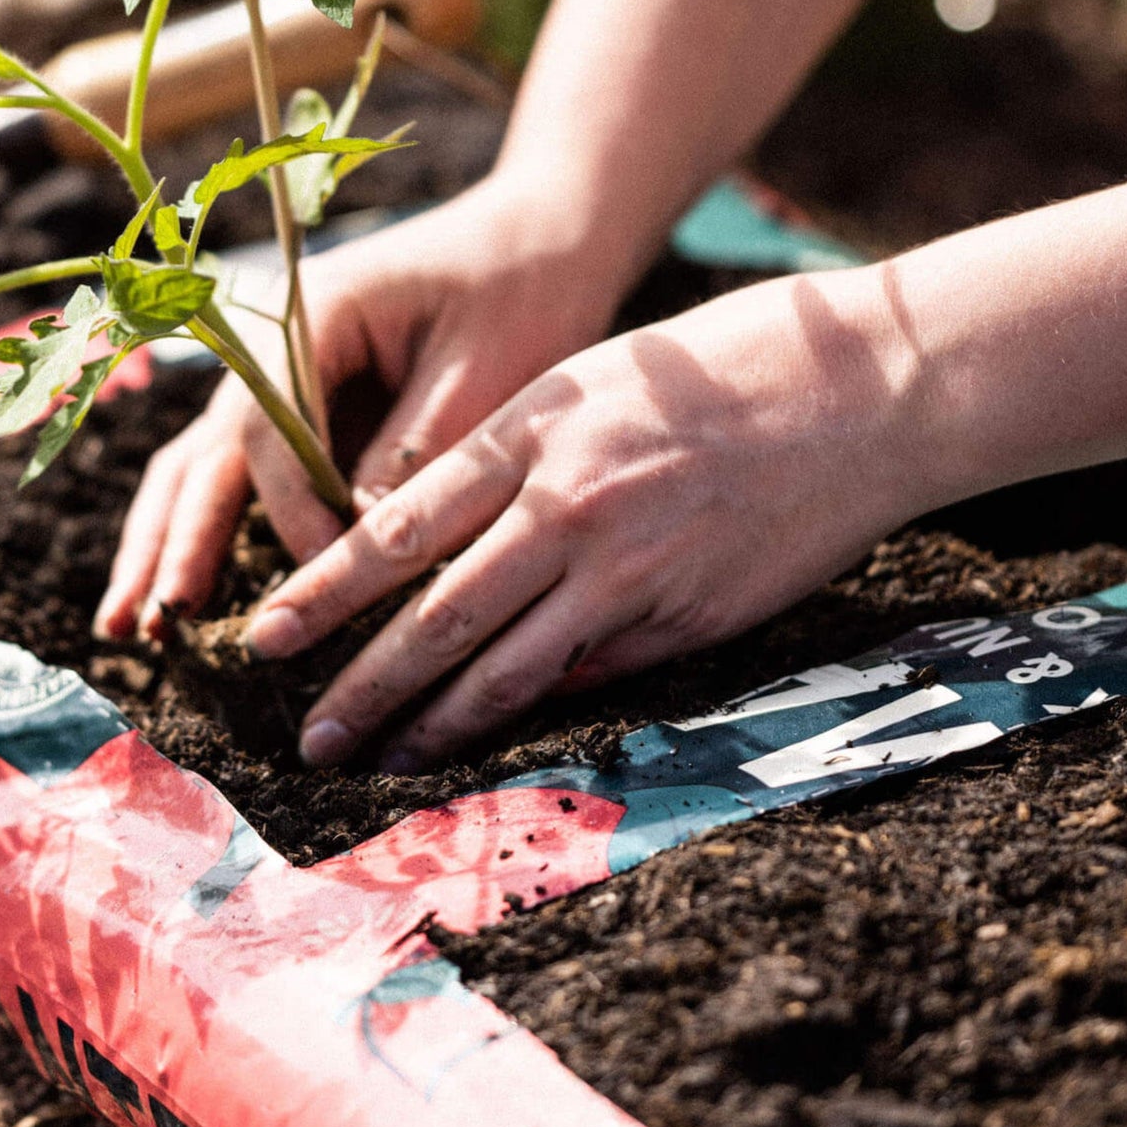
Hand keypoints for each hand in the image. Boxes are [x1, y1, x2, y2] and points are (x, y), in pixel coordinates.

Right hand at [94, 176, 627, 642]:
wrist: (544, 239)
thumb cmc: (523, 292)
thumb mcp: (484, 371)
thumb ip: (414, 453)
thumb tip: (358, 549)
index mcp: (314, 313)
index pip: (271, 427)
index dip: (290, 509)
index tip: (323, 578)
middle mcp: (274, 346)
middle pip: (207, 450)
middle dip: (173, 541)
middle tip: (143, 625)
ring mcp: (281, 378)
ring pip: (203, 466)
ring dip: (165, 543)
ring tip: (128, 626)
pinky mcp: (305, 409)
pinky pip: (245, 476)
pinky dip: (211, 532)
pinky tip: (183, 594)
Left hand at [242, 267, 923, 770]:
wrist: (859, 390)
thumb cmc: (720, 368)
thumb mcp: (593, 382)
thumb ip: (516, 465)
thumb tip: (449, 559)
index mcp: (532, 428)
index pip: (399, 525)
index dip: (325, 589)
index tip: (266, 633)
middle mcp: (568, 502)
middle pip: (438, 612)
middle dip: (362, 682)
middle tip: (307, 736)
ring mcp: (629, 566)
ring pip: (507, 665)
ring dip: (434, 722)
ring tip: (380, 758)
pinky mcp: (685, 616)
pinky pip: (591, 674)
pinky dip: (533, 709)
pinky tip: (489, 740)